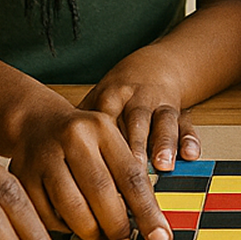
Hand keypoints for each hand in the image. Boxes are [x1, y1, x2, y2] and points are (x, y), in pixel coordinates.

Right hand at [10, 97, 171, 239]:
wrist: (37, 122)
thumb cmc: (84, 141)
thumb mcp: (109, 143)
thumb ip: (128, 175)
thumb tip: (154, 224)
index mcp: (102, 128)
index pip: (131, 175)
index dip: (148, 211)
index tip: (162, 239)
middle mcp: (73, 137)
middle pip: (100, 192)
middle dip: (116, 224)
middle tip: (124, 239)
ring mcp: (44, 156)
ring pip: (71, 208)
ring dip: (89, 230)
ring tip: (98, 234)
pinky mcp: (22, 176)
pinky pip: (46, 215)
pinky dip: (62, 228)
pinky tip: (70, 224)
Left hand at [82, 68, 198, 171]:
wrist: (153, 68)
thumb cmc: (116, 95)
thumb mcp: (95, 102)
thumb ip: (79, 128)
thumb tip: (49, 161)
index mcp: (111, 97)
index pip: (105, 120)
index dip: (102, 142)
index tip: (97, 168)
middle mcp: (137, 100)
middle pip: (136, 122)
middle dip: (137, 147)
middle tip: (134, 171)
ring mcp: (160, 104)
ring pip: (163, 121)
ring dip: (164, 142)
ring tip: (164, 165)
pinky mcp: (181, 112)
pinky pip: (187, 124)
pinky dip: (190, 139)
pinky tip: (191, 156)